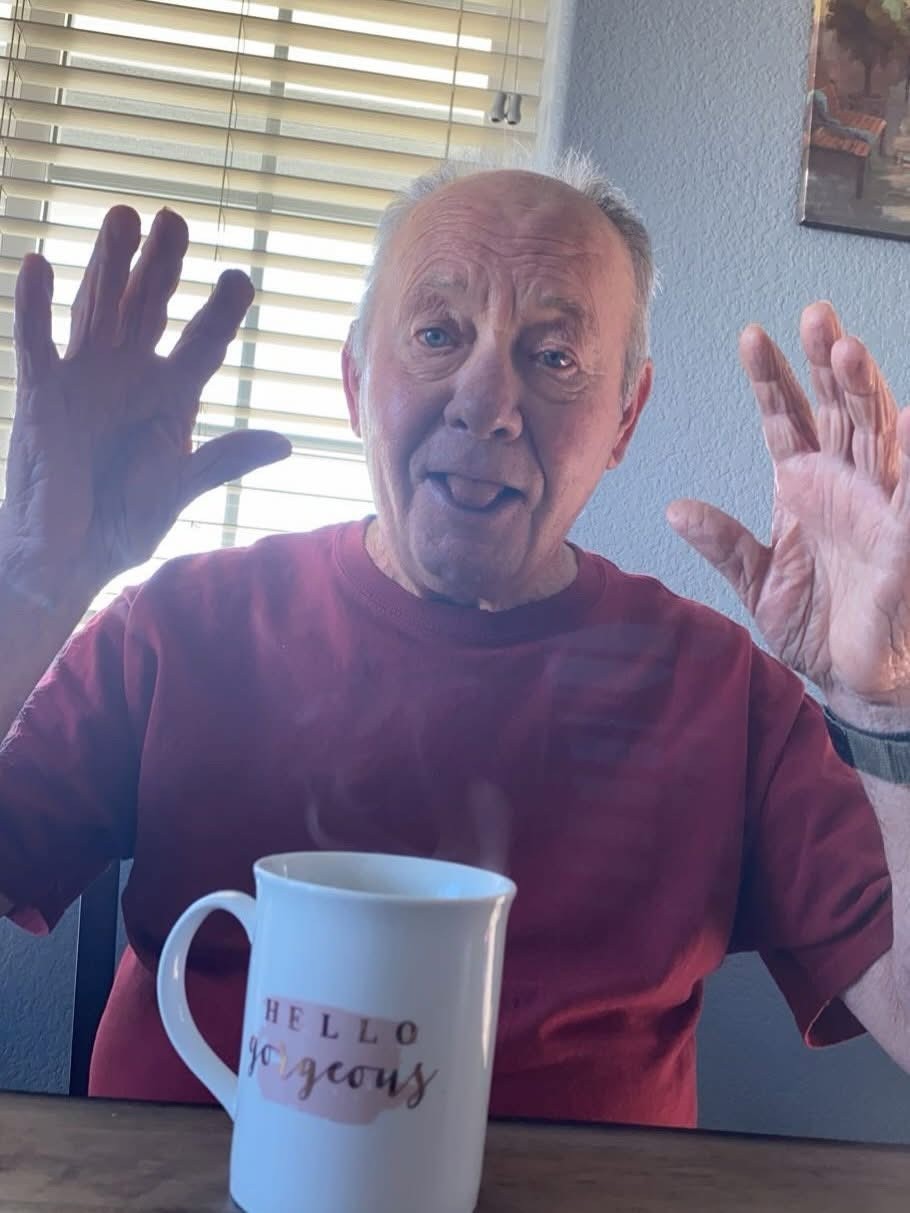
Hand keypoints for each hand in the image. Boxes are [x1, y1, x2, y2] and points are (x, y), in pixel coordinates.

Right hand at [4, 206, 290, 601]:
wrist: (68, 558)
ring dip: (108, 265)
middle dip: (161, 266)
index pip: (202, 345)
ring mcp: (84, 379)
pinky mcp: (42, 395)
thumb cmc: (123, 523)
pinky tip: (40, 265)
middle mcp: (129, 376)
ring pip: (97, 309)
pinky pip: (37, 343)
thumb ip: (223, 460)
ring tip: (123, 216)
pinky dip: (35, 306)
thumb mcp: (179, 490)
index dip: (219, 312)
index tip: (239, 279)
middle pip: (148, 309)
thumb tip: (282, 442)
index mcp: (170, 398)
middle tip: (174, 220)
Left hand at [667, 302, 909, 710]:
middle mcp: (844, 485)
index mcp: (805, 486)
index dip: (772, 378)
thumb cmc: (814, 624)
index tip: (751, 336)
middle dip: (825, 361)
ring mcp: (877, 507)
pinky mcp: (902, 541)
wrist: (849, 677)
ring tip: (846, 350)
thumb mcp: (755, 580)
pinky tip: (907, 419)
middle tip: (815, 314)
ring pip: (875, 434)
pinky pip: (909, 495)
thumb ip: (723, 542)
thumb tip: (678, 508)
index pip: (788, 418)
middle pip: (837, 409)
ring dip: (863, 391)